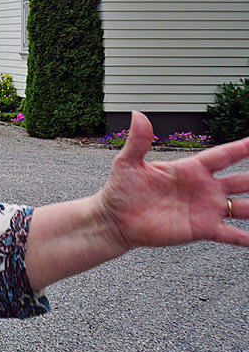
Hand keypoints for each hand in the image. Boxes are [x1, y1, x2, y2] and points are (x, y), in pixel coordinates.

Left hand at [97, 111, 248, 249]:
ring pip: (244, 207)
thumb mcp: (128, 163)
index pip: (224, 155)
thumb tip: (138, 114)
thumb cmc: (121, 189)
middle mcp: (205, 188)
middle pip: (243, 180)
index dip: (243, 148)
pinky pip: (232, 234)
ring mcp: (207, 209)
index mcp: (191, 169)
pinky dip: (247, 238)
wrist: (116, 219)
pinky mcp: (203, 230)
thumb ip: (138, 141)